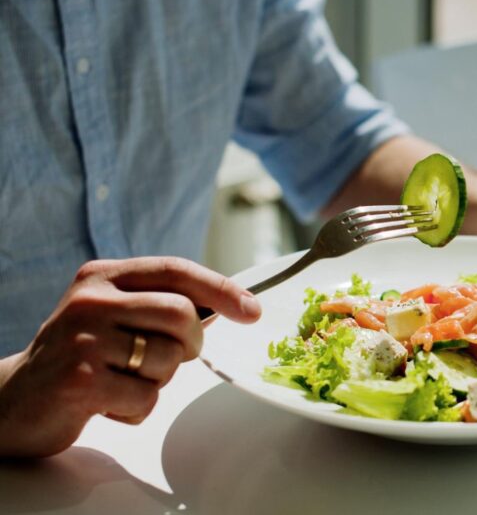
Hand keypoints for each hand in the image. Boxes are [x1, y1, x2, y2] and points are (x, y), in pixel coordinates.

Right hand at [0, 257, 259, 457]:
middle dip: (191, 343)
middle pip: (182, 314)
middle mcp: (90, 301)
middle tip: (173, 357)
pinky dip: (137, 408)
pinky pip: (146, 398)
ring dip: (158, 381)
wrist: (13, 400)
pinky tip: (108, 402)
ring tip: (123, 380)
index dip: (221, 289)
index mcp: (101, 277)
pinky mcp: (80, 382)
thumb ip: (158, 302)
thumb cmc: (80, 355)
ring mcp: (83, 340)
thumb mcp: (112, 314)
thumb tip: (230, 304)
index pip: (176, 270)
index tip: (253, 310)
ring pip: (168, 360)